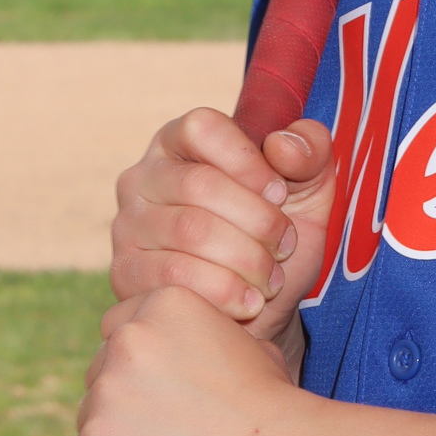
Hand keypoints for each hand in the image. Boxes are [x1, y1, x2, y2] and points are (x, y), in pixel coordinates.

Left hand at [70, 286, 305, 435]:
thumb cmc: (275, 404)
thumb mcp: (247, 343)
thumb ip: (203, 340)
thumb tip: (186, 361)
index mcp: (164, 303)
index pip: (120, 328)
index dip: (138, 364)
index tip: (159, 391)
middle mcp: (127, 337)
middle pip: (100, 372)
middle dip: (123, 400)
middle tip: (163, 430)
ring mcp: (107, 389)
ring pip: (89, 417)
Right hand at [110, 107, 334, 349]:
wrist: (261, 307)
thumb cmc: (277, 236)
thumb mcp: (309, 188)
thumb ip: (309, 151)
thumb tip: (281, 146)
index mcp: (181, 142)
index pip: (202, 128)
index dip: (247, 161)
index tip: (280, 193)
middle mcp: (144, 176)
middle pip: (199, 184)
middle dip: (257, 220)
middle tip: (285, 245)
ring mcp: (128, 224)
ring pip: (190, 232)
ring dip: (247, 259)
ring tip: (272, 277)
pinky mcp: (125, 273)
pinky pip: (175, 276)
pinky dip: (225, 291)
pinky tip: (249, 302)